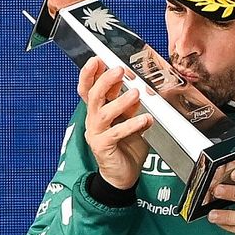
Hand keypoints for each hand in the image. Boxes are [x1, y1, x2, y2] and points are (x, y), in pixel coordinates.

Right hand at [77, 57, 153, 189]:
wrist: (123, 175)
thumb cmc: (127, 146)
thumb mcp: (131, 120)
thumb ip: (131, 106)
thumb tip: (138, 90)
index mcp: (98, 111)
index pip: (88, 88)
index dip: (90, 73)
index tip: (98, 59)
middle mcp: (93, 120)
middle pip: (93, 96)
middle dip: (105, 81)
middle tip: (119, 70)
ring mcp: (96, 134)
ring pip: (103, 113)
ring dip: (120, 101)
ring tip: (136, 93)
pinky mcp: (103, 147)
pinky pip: (116, 133)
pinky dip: (132, 124)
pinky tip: (146, 120)